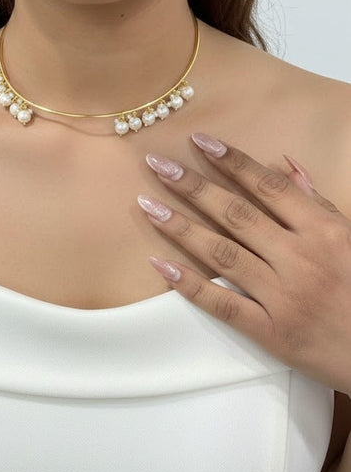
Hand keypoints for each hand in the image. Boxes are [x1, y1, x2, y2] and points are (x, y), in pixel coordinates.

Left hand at [137, 132, 350, 395]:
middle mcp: (300, 258)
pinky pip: (222, 304)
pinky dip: (189, 284)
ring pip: (222, 253)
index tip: (199, 140)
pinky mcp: (270, 331)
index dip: (233, 160)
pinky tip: (160, 265)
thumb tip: (286, 163)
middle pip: (236, 214)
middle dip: (194, 185)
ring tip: (148, 205)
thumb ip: (318, 201)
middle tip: (157, 164)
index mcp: (324, 231)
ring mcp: (282, 296)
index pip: (269, 186)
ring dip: (181, 227)